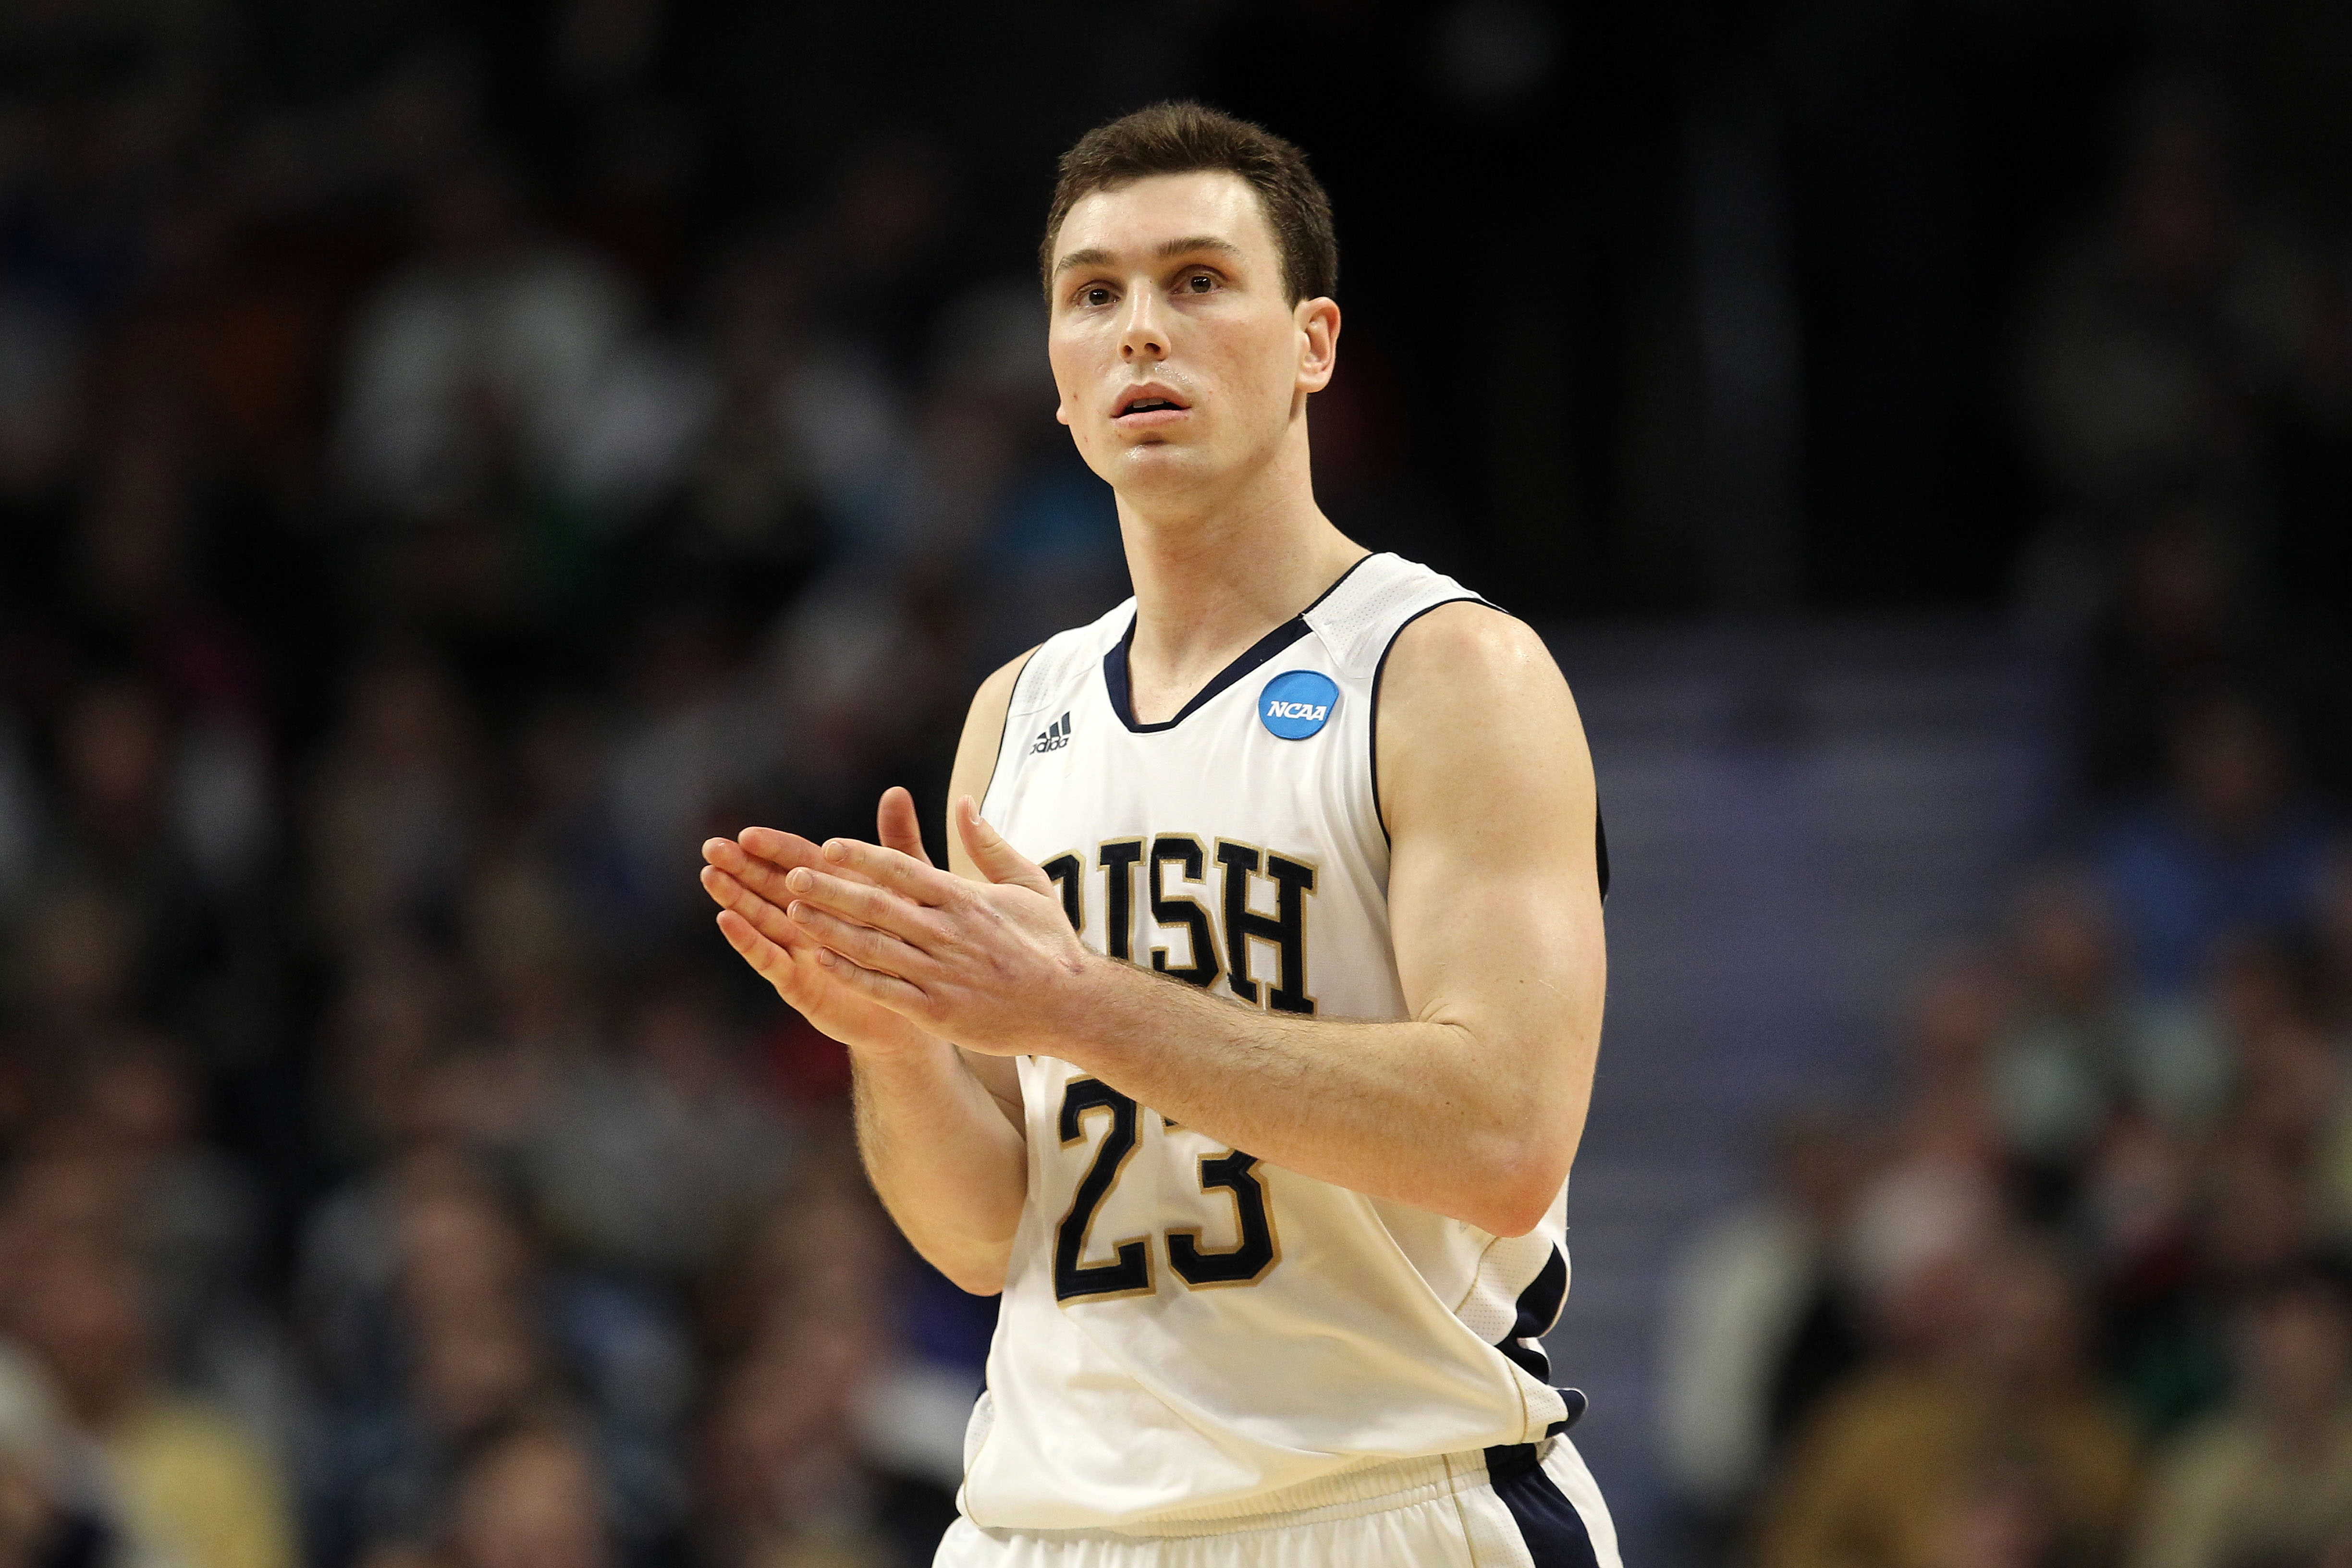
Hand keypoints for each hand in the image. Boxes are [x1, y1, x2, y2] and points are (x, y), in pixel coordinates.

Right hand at [702, 786, 938, 1055]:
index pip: (798, 863)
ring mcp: (801, 951)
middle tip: (712, 848)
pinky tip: (727, 920)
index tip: (747, 833)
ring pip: (762, 919)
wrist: (920, 1006)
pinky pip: (770, 960)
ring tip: (711, 876)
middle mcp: (809, 919)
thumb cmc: (911, 944)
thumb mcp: (910, 891)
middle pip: (770, 887)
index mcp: (833, 893)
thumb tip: (896, 792)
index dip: (774, 849)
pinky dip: (749, 940)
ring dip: (736, 897)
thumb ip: (896, 845)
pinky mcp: (799, 984)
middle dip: (741, 867)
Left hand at [777, 795, 1090, 1054]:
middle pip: (877, 905)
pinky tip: (819, 960)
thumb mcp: (1029, 883)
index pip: (903, 869)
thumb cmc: (1050, 943)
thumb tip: (963, 802)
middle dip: (830, 889)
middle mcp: (946, 933)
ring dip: (828, 928)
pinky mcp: (936, 1011)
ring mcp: (939, 974)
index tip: (827, 847)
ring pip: (871, 946)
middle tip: (791, 876)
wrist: (1071, 1006)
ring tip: (791, 913)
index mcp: (964, 899)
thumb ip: (989, 844)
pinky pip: (882, 989)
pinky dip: (848, 974)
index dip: (862, 857)